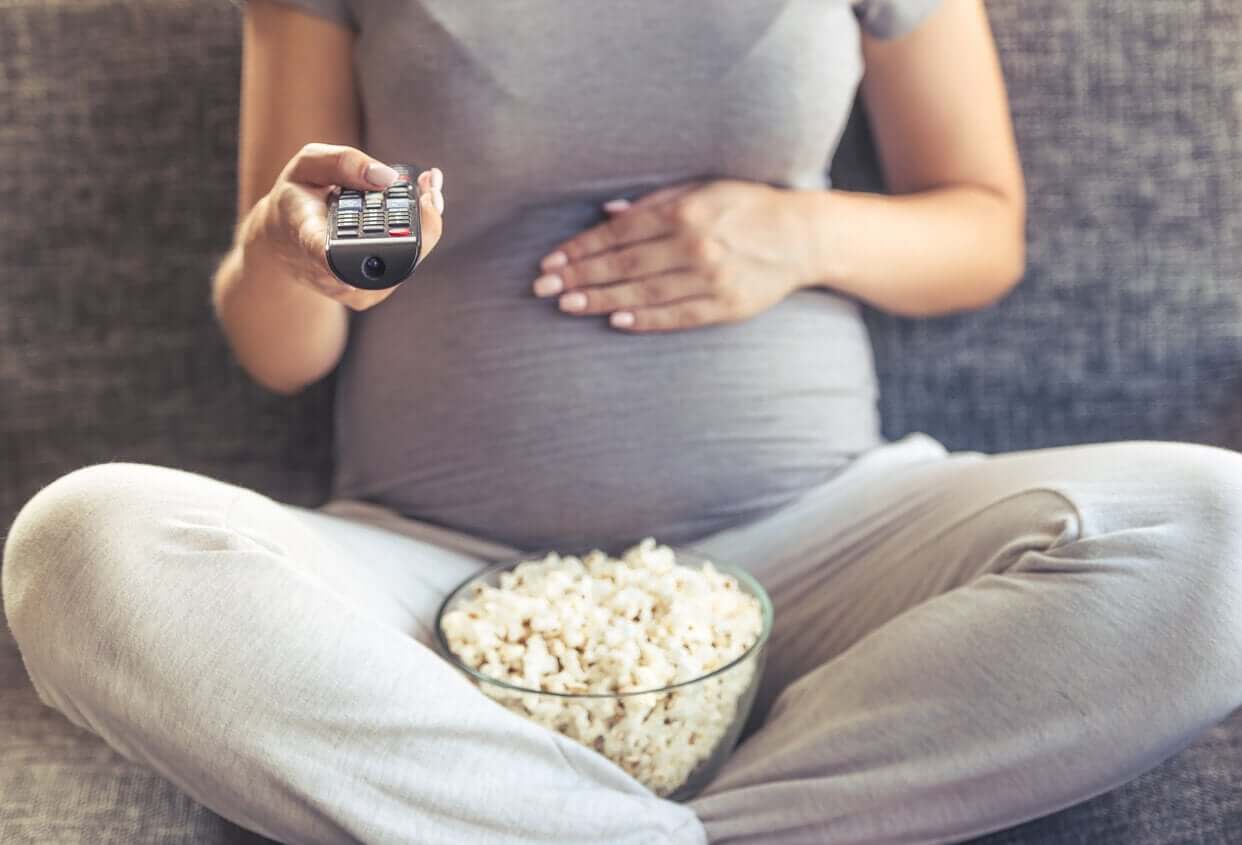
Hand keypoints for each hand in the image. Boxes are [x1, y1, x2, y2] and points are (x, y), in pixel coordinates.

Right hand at [251, 143, 445, 310]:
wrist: (283, 242)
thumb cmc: (296, 199)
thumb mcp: (307, 166)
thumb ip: (343, 163)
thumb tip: (388, 177)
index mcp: (308, 238)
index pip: (330, 249)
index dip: (365, 243)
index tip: (388, 228)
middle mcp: (331, 273)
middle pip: (389, 256)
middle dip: (421, 220)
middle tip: (431, 185)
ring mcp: (352, 290)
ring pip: (404, 263)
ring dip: (424, 225)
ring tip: (429, 189)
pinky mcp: (368, 295)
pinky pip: (402, 267)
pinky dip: (417, 237)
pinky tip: (422, 208)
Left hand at [532, 180, 813, 331]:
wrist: (803, 237)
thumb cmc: (746, 207)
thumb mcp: (703, 189)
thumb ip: (655, 201)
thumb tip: (607, 213)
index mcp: (686, 212)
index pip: (620, 233)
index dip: (581, 249)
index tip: (550, 262)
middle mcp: (696, 245)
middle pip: (625, 264)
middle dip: (580, 277)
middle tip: (543, 289)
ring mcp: (711, 279)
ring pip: (645, 293)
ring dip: (602, 300)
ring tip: (568, 306)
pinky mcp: (726, 306)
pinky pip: (678, 315)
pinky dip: (646, 320)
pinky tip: (616, 321)